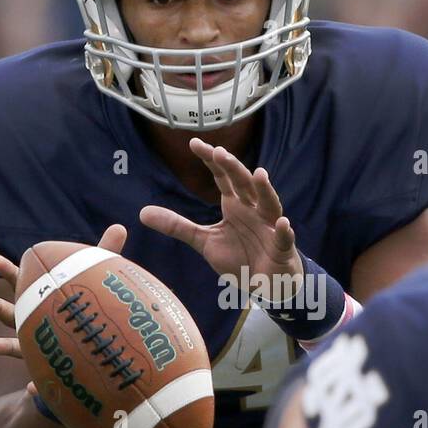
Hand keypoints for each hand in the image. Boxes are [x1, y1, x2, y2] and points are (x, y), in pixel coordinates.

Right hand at [0, 224, 128, 392]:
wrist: (96, 364)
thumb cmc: (93, 318)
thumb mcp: (100, 285)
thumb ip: (107, 255)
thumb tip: (121, 225)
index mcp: (47, 306)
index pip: (27, 287)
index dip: (12, 274)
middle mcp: (40, 329)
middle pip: (16, 316)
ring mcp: (44, 354)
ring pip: (20, 351)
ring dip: (4, 348)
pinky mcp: (54, 379)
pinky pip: (44, 387)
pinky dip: (37, 390)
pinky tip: (29, 391)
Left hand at [139, 139, 301, 290]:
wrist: (267, 284)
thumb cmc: (240, 257)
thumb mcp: (204, 241)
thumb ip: (177, 225)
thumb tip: (142, 213)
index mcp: (235, 204)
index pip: (223, 177)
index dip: (211, 160)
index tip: (194, 143)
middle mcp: (254, 210)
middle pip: (244, 184)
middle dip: (233, 168)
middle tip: (219, 152)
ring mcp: (270, 227)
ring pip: (269, 204)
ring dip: (265, 190)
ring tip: (259, 174)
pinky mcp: (282, 248)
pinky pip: (285, 238)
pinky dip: (284, 231)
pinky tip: (283, 223)